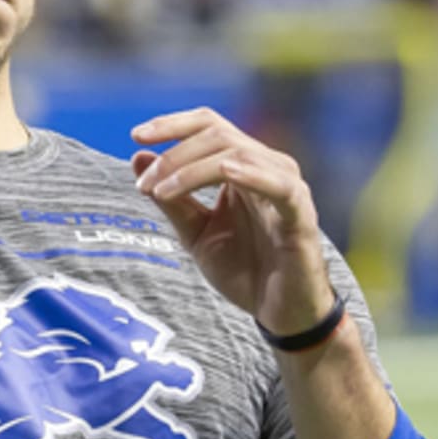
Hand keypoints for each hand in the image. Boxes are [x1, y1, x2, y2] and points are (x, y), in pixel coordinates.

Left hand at [131, 107, 334, 336]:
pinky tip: (225, 173)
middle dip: (174, 156)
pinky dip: (249, 174)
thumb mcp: (194, 231)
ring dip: (192, 170)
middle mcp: (266, 167)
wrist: (278, 313)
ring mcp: (286, 188)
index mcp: (241, 166)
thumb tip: (138, 157)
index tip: (136, 136)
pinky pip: (279, 185)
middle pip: (216, 135)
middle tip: (145, 184)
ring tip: (162, 192)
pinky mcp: (301, 214)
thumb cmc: (243, 268)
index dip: (172, 124)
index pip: (207, 125)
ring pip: (237, 154)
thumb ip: (170, 197)